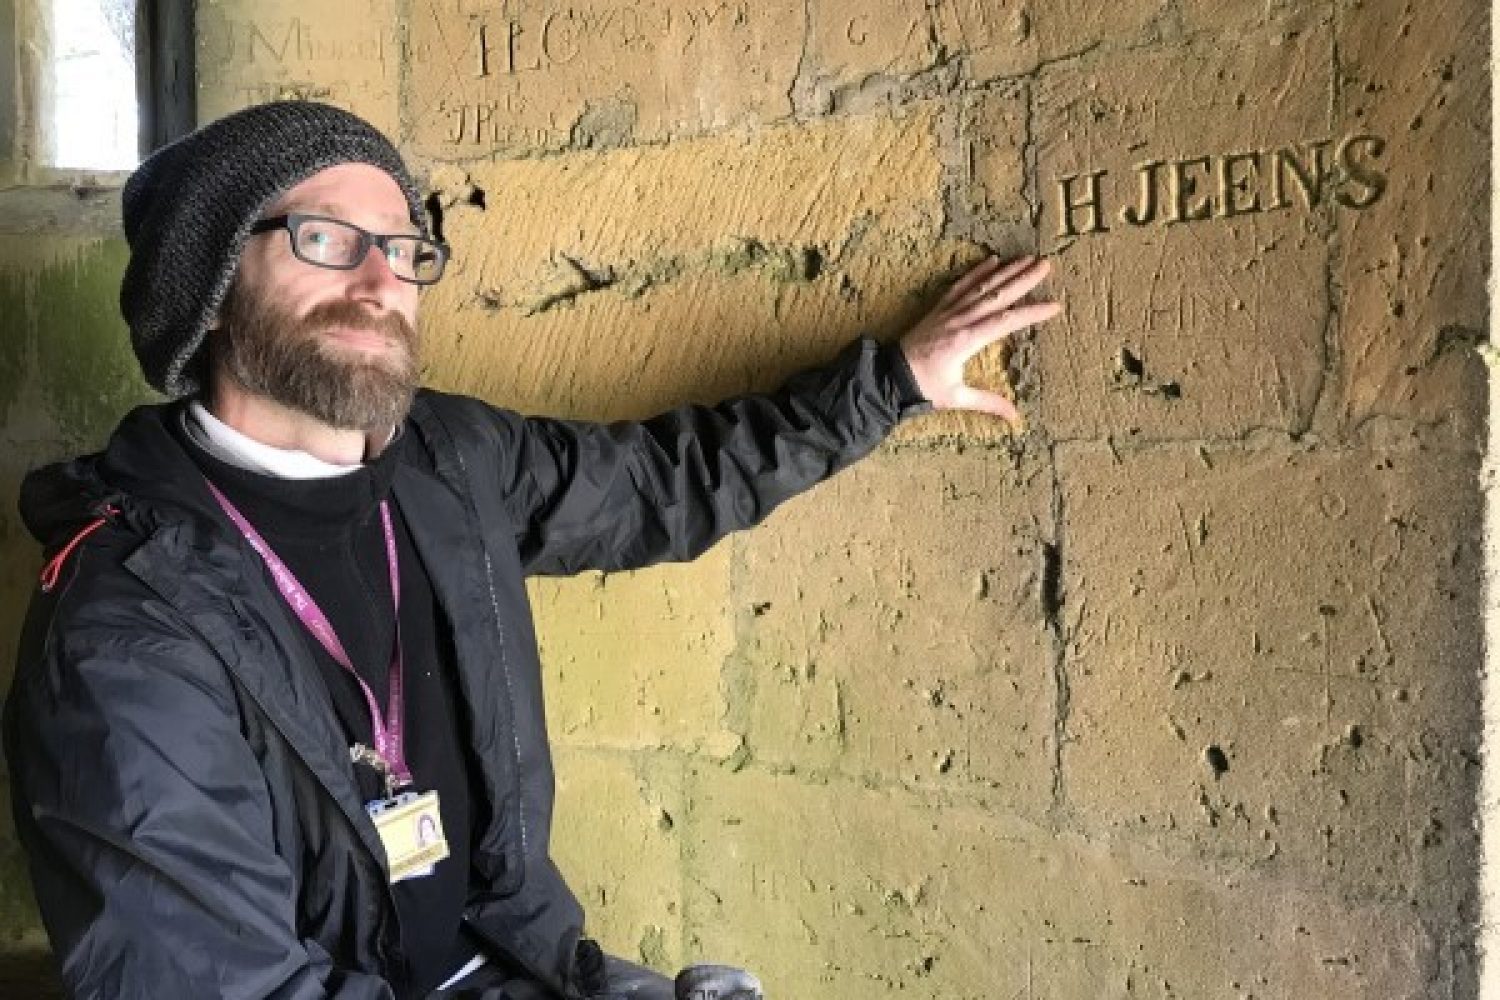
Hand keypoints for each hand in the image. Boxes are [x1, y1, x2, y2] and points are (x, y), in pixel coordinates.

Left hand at [898, 255, 1061, 420]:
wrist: (889, 375)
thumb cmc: (922, 387)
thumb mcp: (955, 398)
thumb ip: (987, 402)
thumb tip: (1015, 417)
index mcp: (966, 340)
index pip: (1006, 322)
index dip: (1031, 313)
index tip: (1053, 306)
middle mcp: (959, 320)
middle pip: (997, 295)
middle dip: (1023, 279)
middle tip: (1045, 265)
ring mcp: (948, 311)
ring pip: (981, 286)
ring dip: (1005, 271)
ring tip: (1027, 258)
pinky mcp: (939, 309)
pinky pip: (960, 285)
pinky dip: (976, 272)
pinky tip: (991, 260)